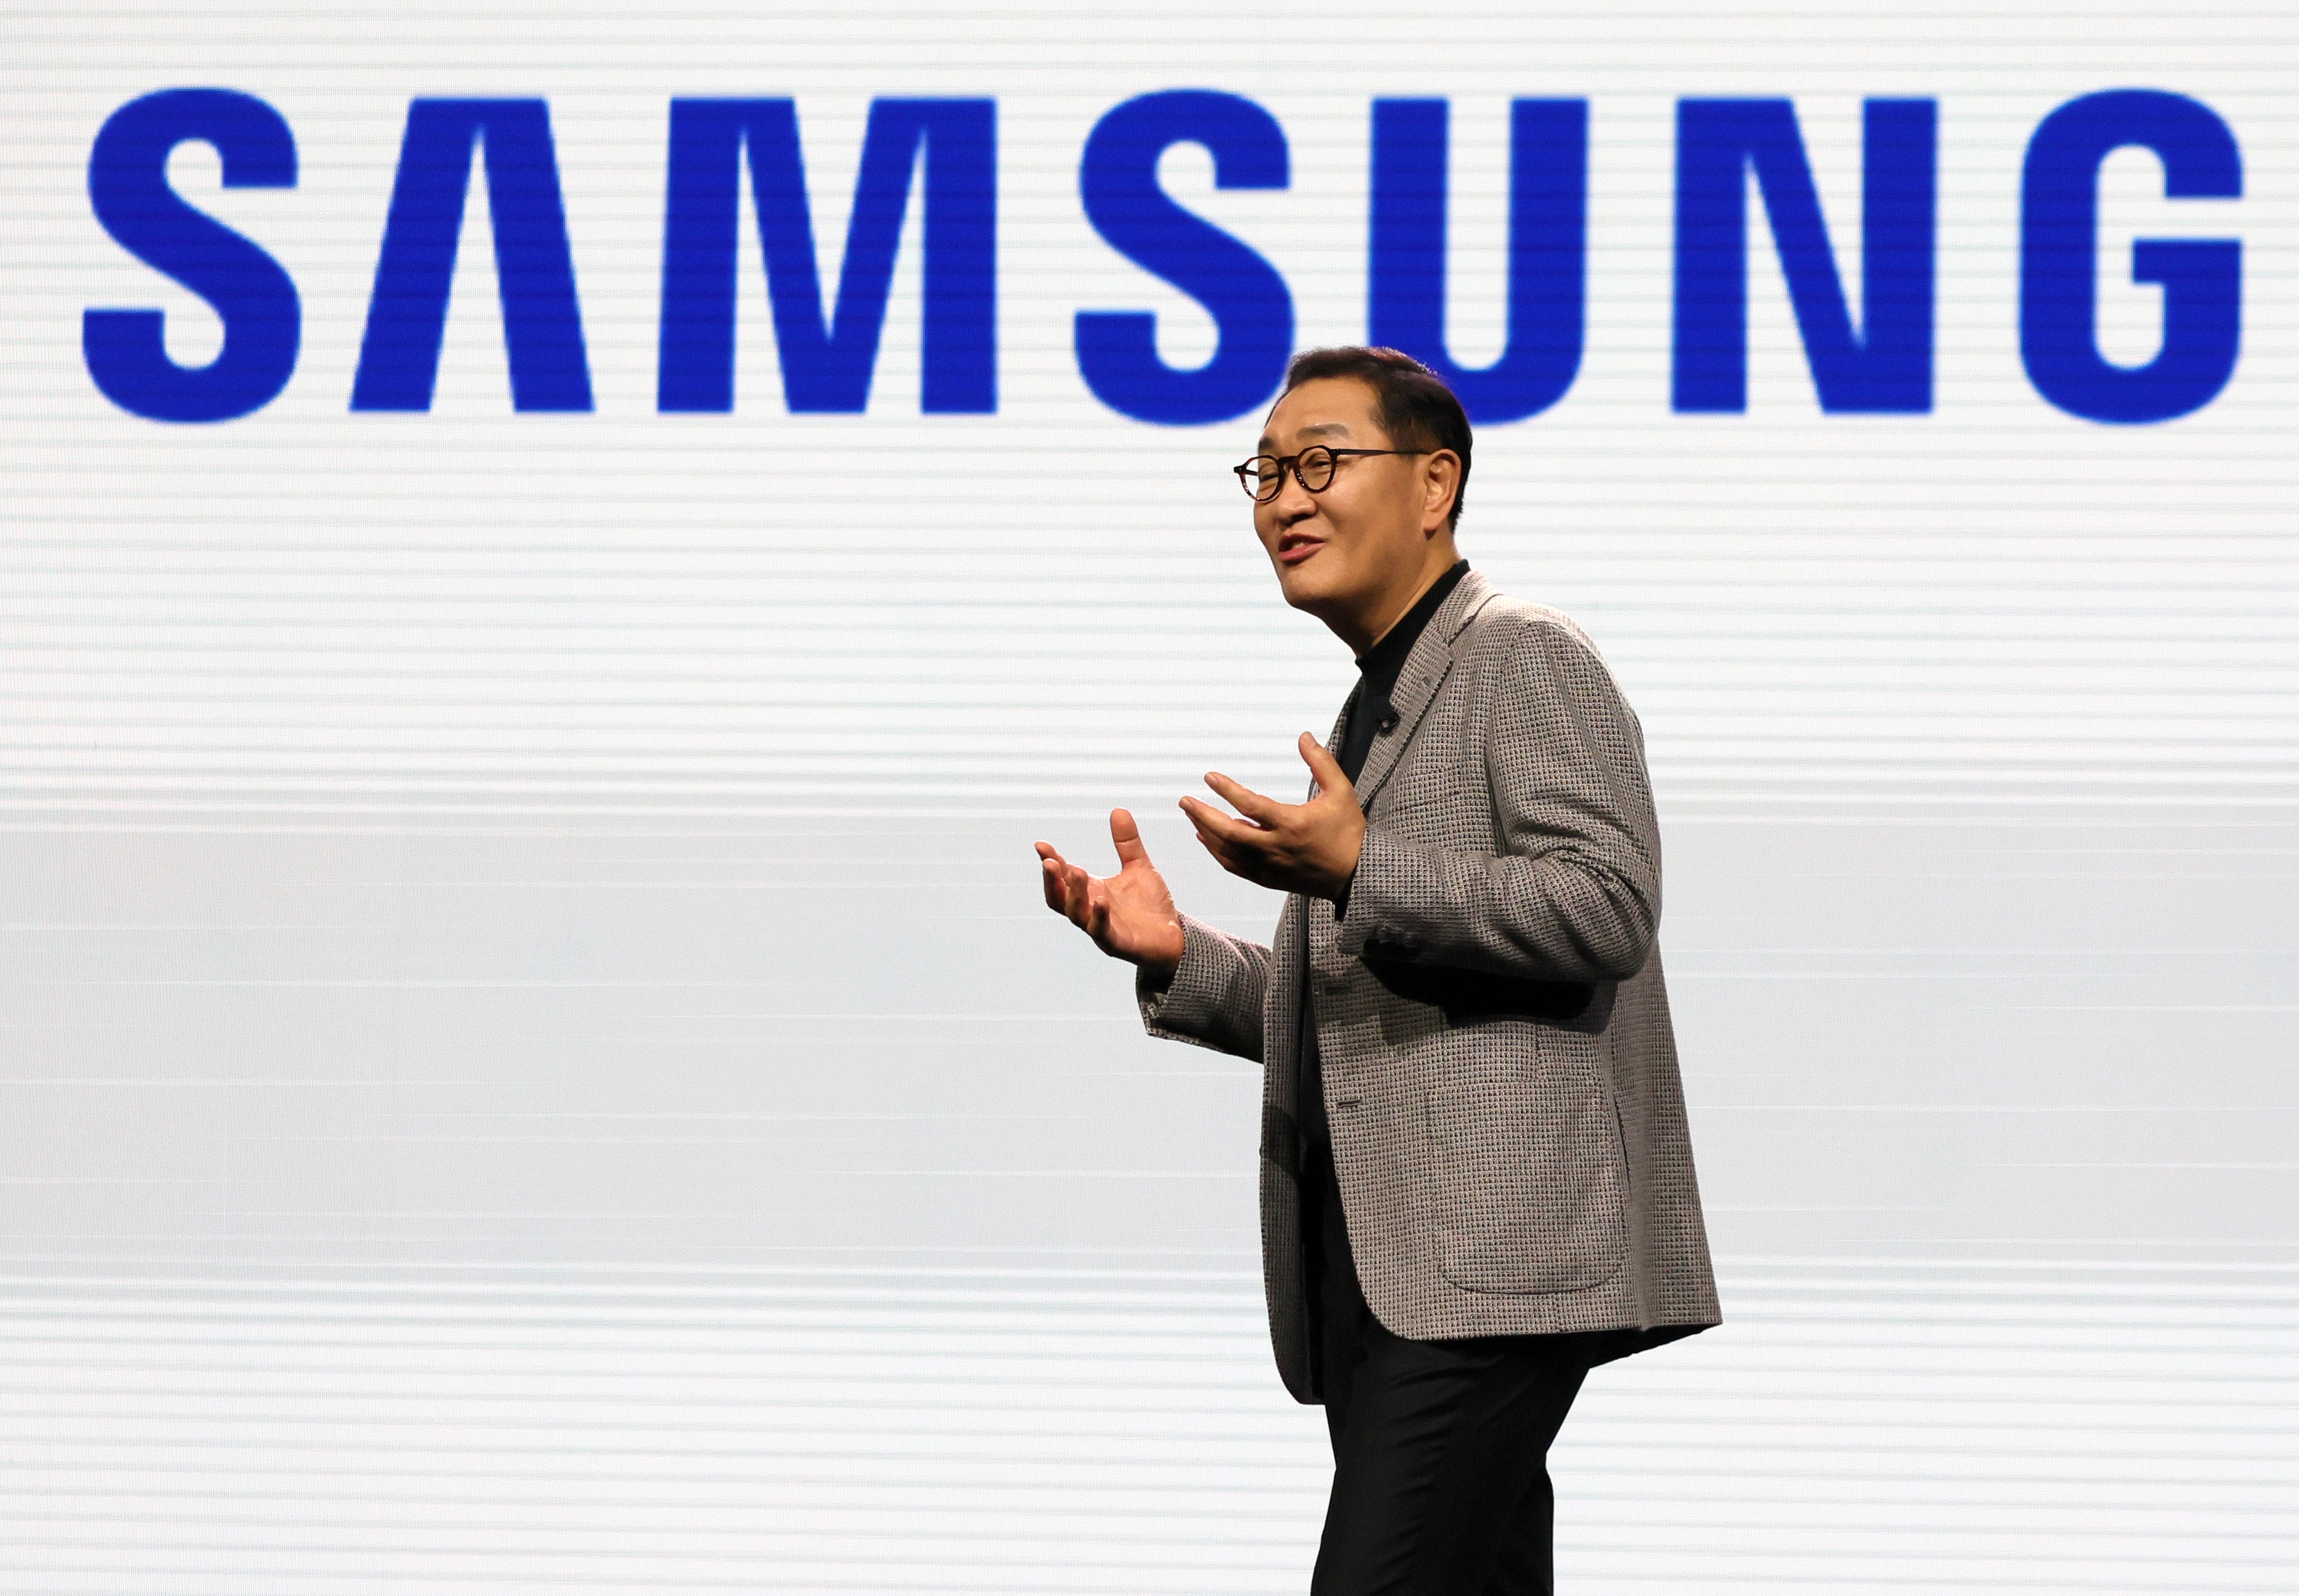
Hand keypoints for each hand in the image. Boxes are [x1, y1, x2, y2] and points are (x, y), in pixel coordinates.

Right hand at [1034, 809, 1185, 978]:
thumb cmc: (1150, 905)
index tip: (1041, 845)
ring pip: (1075, 914)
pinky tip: (1101, 900)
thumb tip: (1118, 809)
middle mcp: (1088, 910)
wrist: (1173, 936)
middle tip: (1050, 861)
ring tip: (1078, 871)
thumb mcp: (1139, 867)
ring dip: (1074, 894)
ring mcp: (1099, 928)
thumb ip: (1127, 843)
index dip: (1050, 861)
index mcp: (1091, 891)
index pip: (1063, 875)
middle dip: (1051, 880)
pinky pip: (1101, 931)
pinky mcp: (1116, 943)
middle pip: (1058, 898)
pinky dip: (1098, 916)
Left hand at [1180, 733, 1364, 899]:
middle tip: (1185, 800)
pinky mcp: (1268, 879)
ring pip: (1227, 851)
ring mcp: (1269, 866)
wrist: (1355, 875)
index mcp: (1291, 823)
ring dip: (1206, 832)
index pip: (1249, 805)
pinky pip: (1235, 867)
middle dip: (1202, 814)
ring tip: (1192, 815)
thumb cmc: (1348, 832)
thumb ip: (1321, 762)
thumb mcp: (1341, 791)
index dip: (1227, 790)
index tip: (1209, 777)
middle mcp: (1275, 847)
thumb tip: (1304, 736)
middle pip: (1228, 831)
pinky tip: (1206, 839)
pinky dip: (1217, 852)